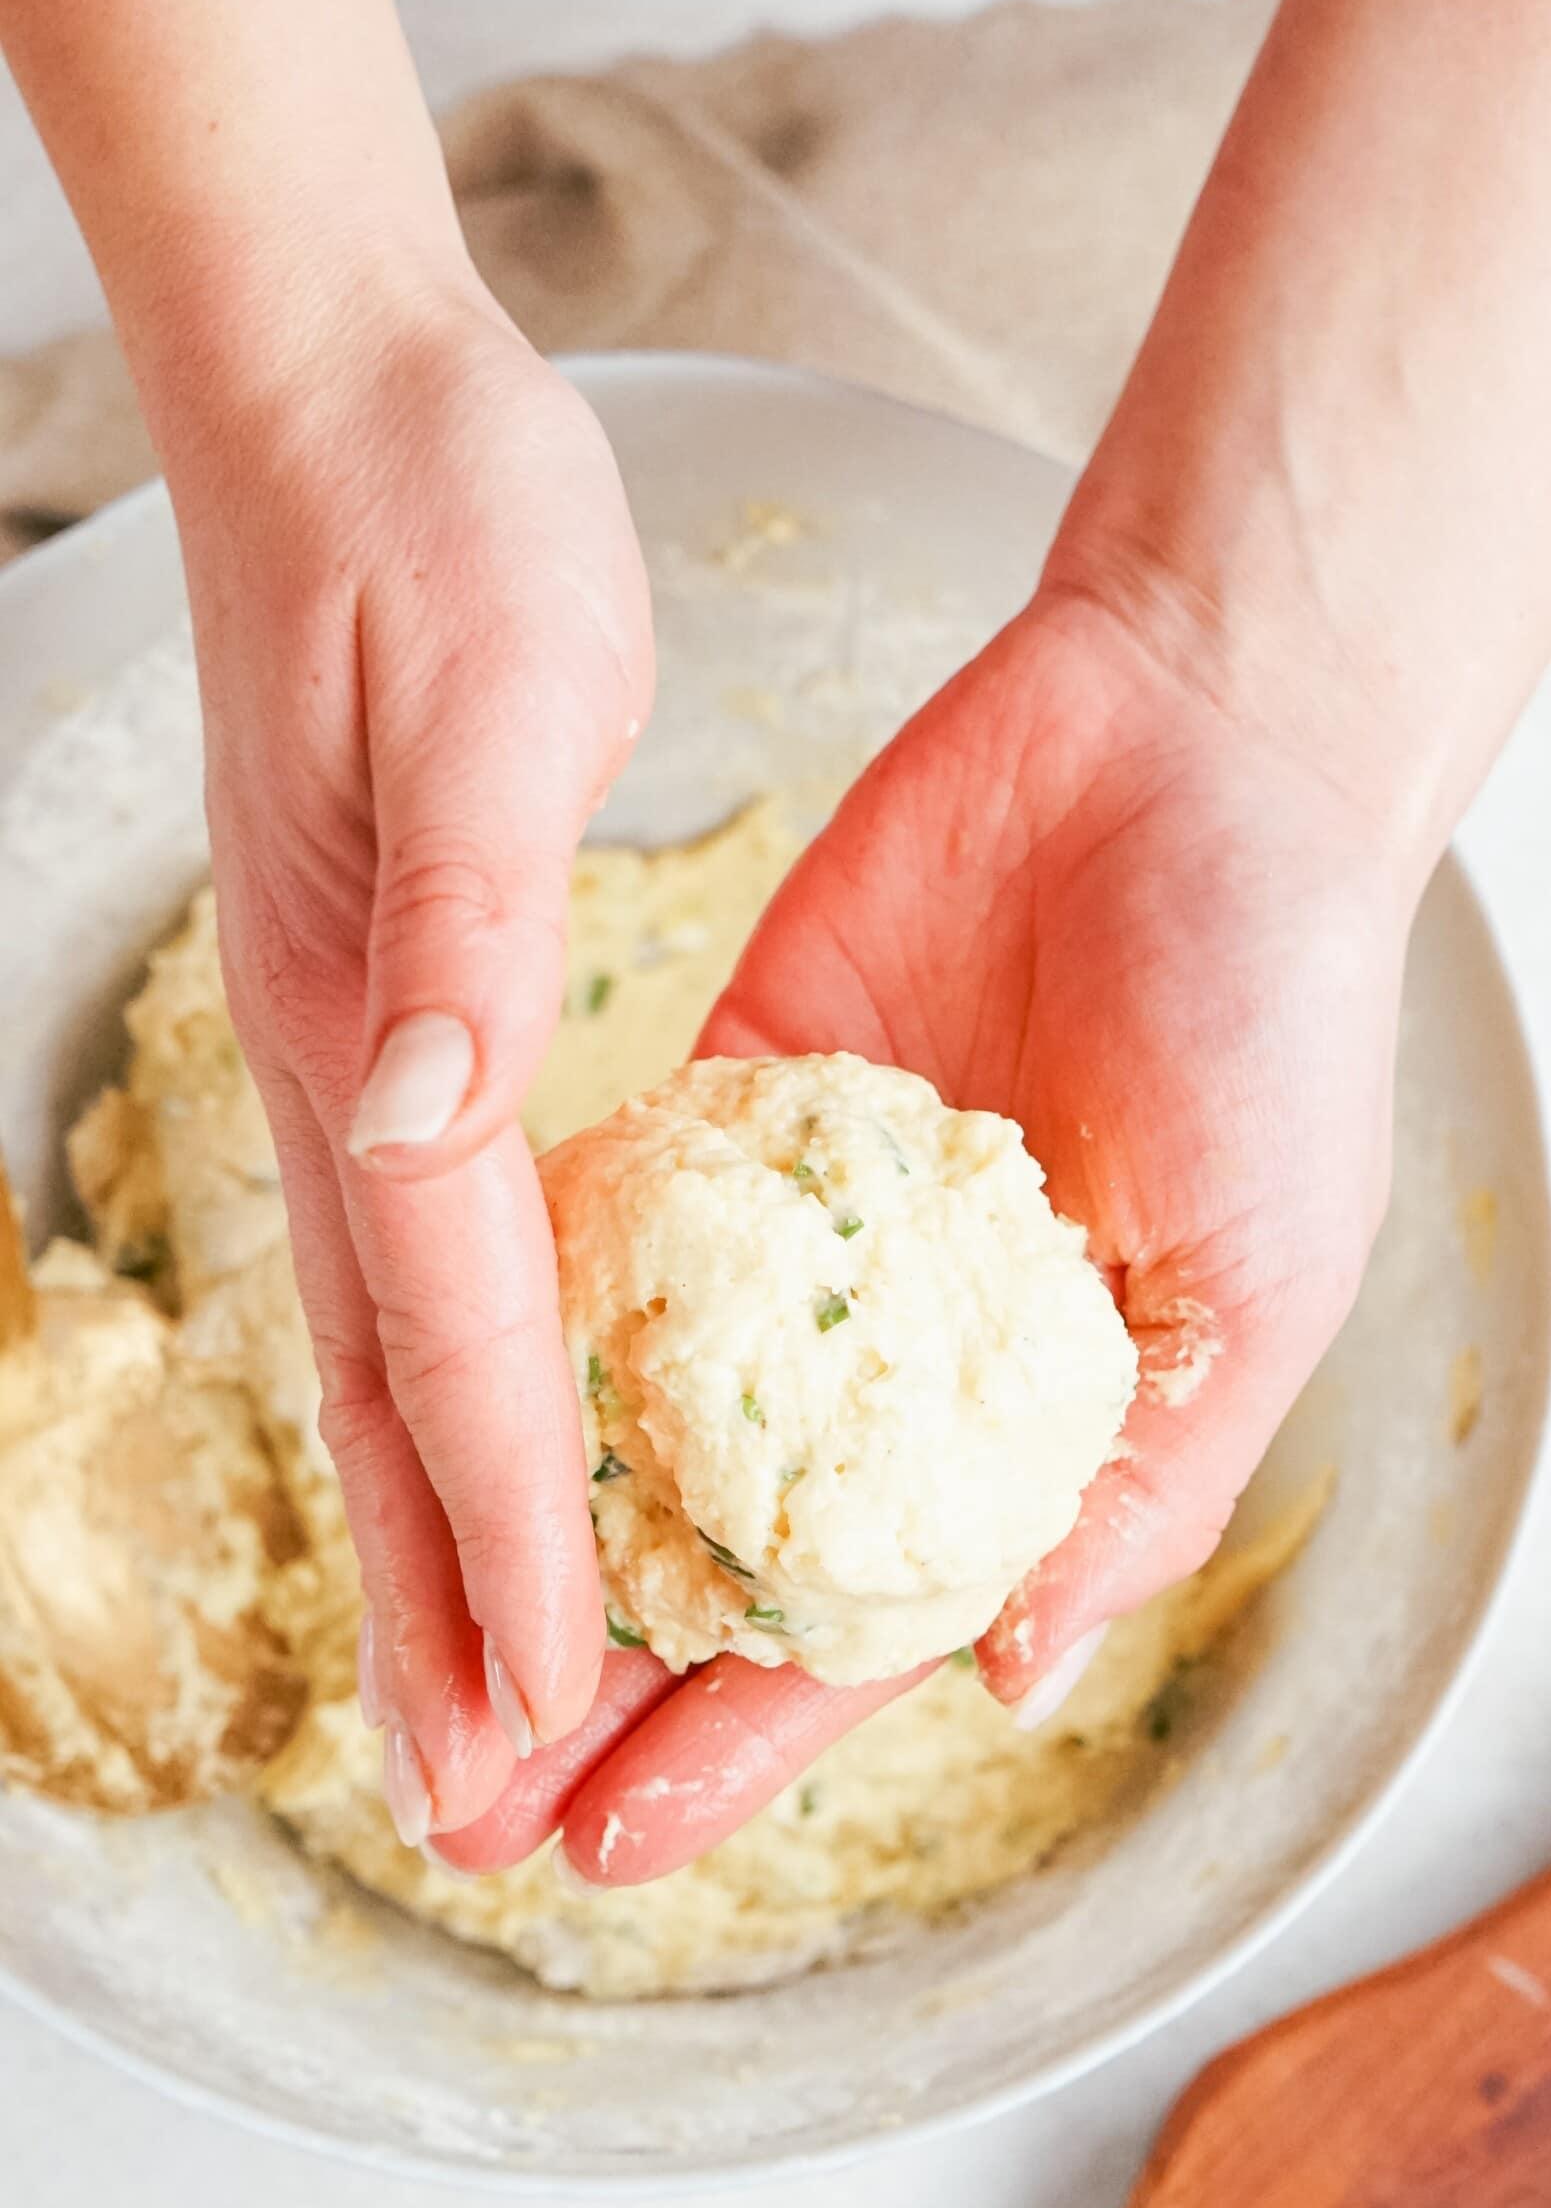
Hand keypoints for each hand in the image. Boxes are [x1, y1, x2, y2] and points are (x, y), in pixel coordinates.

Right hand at [180, 291, 651, 1838]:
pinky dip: (470, 1399)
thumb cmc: (434, 524)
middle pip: (400, 1398)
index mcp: (383, 1025)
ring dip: (443, 1543)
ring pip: (407, 1356)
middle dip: (442, 1614)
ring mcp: (365, 1048)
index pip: (462, 1336)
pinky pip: (440, 1260)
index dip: (509, 1531)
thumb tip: (429, 1116)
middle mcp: (356, 1071)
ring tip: (486, 1703)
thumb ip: (461, 918)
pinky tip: (518, 1457)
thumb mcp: (487, 690)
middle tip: (479, 1811)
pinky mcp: (405, 1008)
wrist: (340, 396)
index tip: (552, 1709)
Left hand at [438, 581, 1417, 1884]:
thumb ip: (1143, 1483)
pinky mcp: (732, 1085)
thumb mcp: (1259, 1280)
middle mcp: (899, 1342)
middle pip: (721, 1545)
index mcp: (1031, 1414)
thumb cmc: (1279, 1017)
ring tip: (428, 1651)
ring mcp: (804, 1218)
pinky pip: (616, 1213)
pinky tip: (437, 1405)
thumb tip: (1011, 1679)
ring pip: (644, 1404)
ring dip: (543, 1529)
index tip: (617, 1843)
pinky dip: (538, 1306)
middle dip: (606, 1681)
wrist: (1199, 743)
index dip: (744, 1737)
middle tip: (473, 1802)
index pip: (863, 1617)